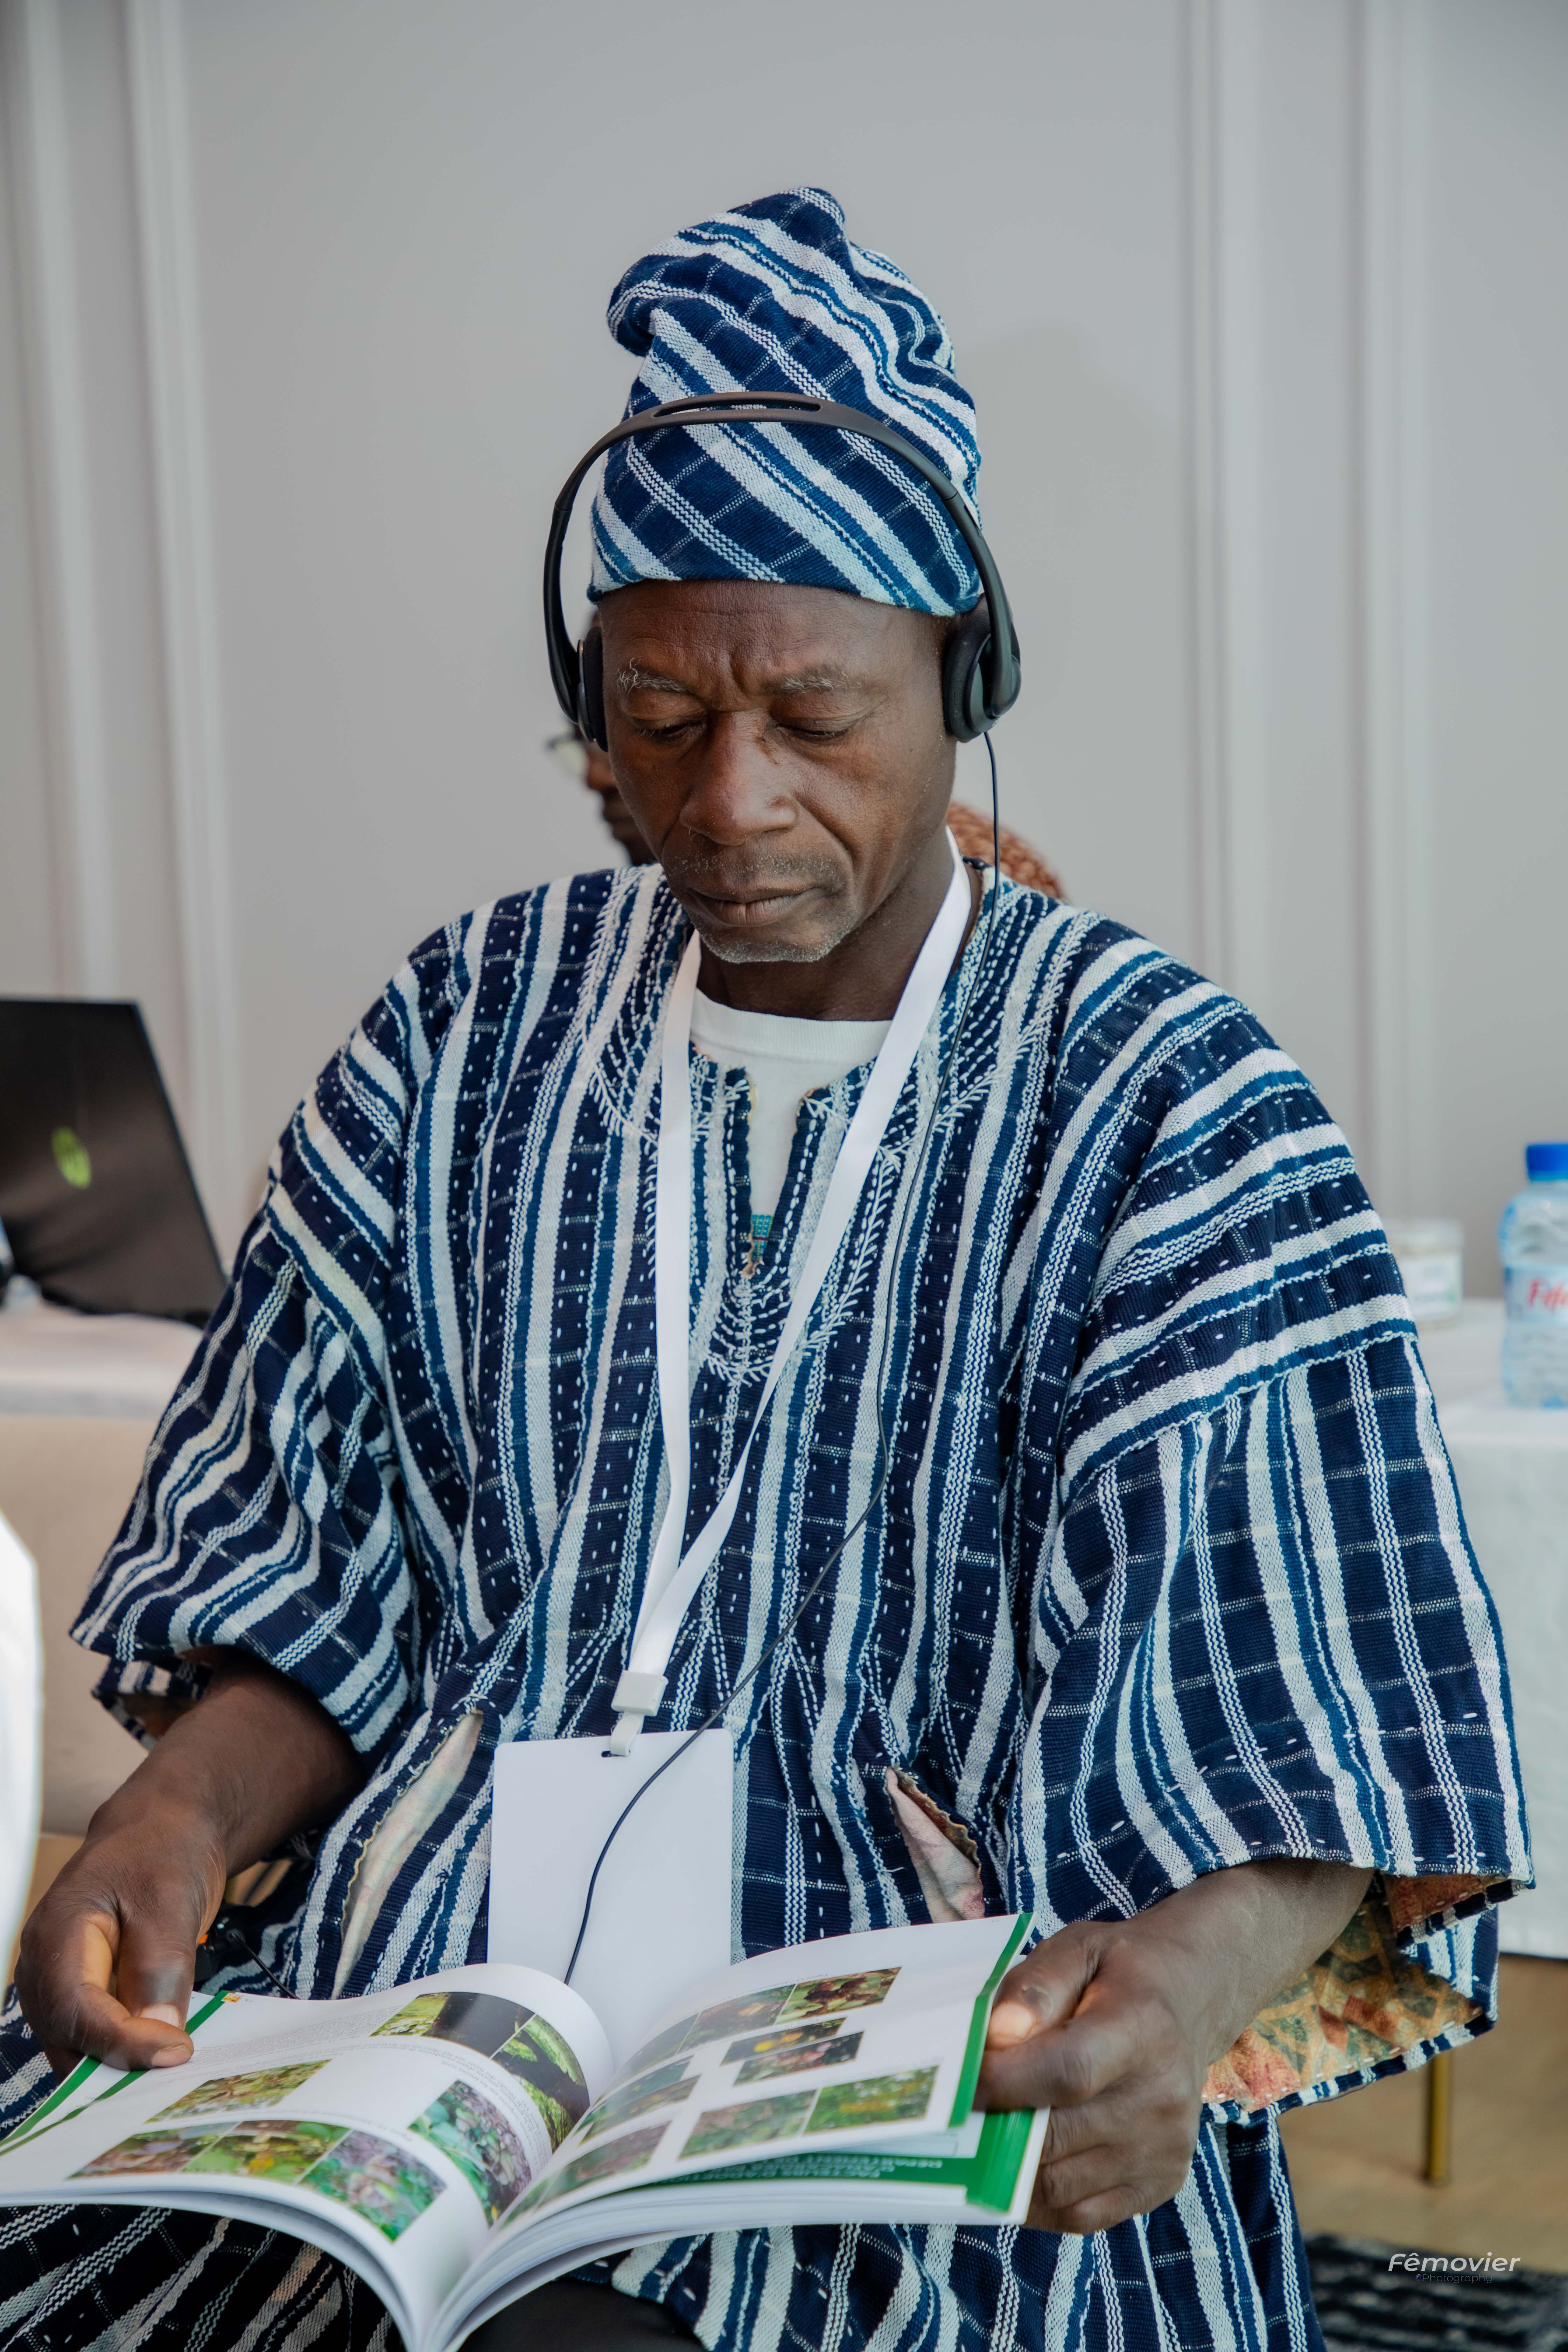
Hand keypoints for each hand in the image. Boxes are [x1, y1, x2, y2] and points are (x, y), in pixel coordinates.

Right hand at [16, 1807, 226, 2075]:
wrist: (162, 1829)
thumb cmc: (161, 1850)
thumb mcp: (169, 1897)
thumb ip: (161, 1965)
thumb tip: (160, 2032)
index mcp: (55, 1933)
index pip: (76, 2009)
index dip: (124, 2040)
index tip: (177, 2051)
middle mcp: (44, 1967)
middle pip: (70, 2038)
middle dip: (121, 2063)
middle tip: (177, 2073)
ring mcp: (58, 1985)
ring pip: (79, 2047)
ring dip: (123, 2064)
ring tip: (174, 2068)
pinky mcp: (82, 1996)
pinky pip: (94, 2037)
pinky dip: (126, 2050)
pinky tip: (163, 2052)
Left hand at [976, 1859, 1370, 2233]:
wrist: (1189, 2003)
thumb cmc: (1119, 1973)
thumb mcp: (1077, 1949)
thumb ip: (1034, 1987)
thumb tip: (998, 2038)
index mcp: (1142, 2029)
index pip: (1067, 2071)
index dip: (1004, 2083)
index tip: (955, 2085)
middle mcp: (1162, 2096)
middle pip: (1057, 2136)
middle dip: (993, 2131)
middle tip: (954, 2120)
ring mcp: (1165, 2148)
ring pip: (1060, 2187)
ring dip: (1009, 2171)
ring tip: (983, 2140)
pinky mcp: (1162, 2182)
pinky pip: (1082, 2216)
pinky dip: (1039, 2201)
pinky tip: (1019, 2168)